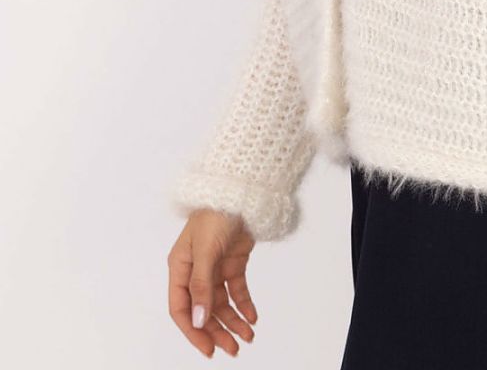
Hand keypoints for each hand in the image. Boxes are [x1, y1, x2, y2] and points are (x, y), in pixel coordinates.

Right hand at [168, 209, 257, 358]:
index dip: (193, 331)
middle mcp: (195, 270)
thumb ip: (202, 287)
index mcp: (180, 267)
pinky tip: (252, 317)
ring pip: (221, 303)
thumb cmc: (215, 213)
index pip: (180, 308)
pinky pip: (237, 290)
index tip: (208, 349)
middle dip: (217, 330)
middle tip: (232, 348)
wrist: (241, 190)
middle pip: (203, 309)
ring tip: (248, 336)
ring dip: (233, 321)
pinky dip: (244, 304)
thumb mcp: (205, 251)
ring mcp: (215, 267)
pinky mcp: (233, 262)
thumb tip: (198, 320)